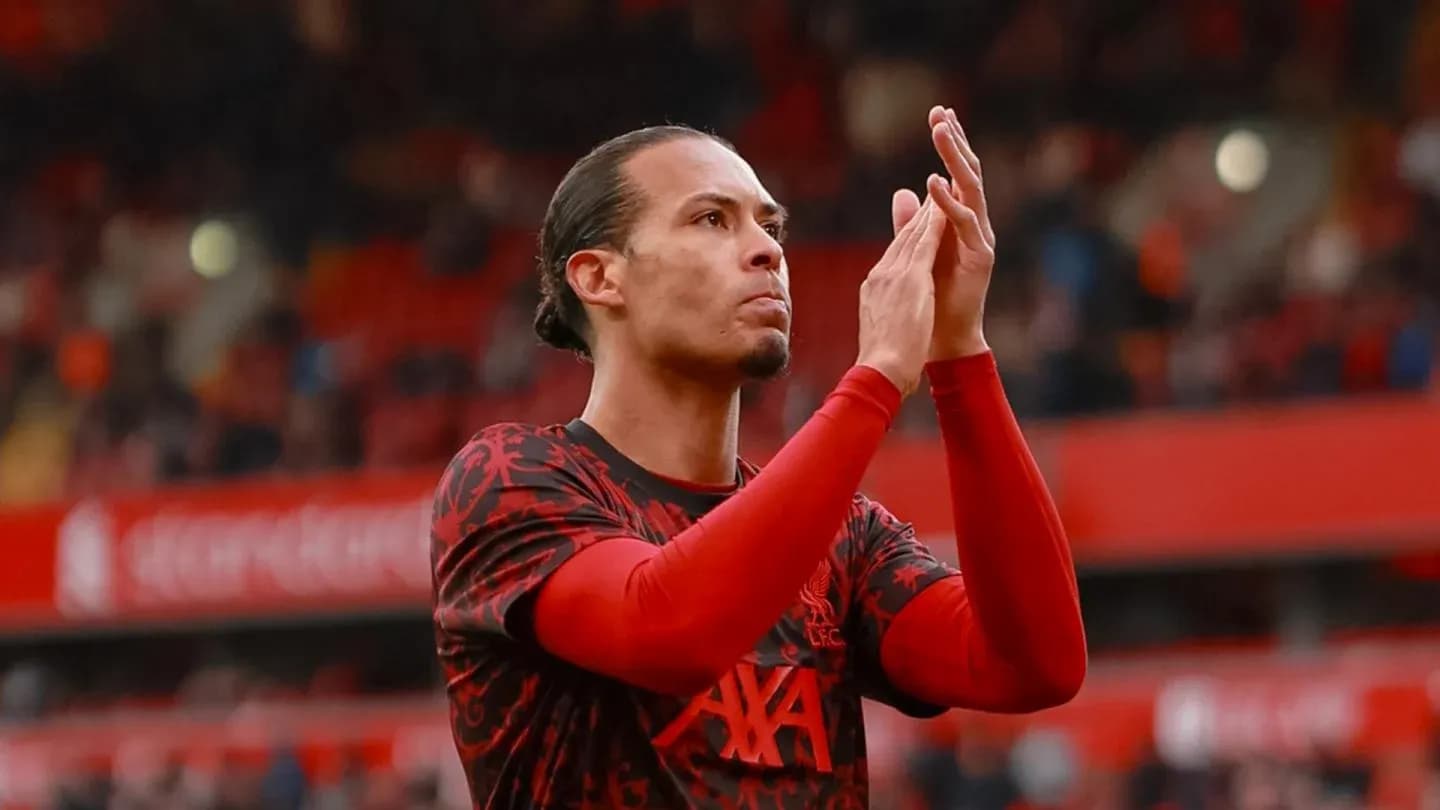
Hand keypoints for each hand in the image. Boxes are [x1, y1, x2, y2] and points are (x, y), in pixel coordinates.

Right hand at [856, 200, 947, 396]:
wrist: (880, 371)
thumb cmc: (882, 363)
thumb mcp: (882, 332)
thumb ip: (886, 316)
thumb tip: (888, 314)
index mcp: (874, 289)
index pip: (894, 255)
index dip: (908, 234)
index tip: (920, 218)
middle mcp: (881, 275)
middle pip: (903, 238)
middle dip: (918, 214)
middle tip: (933, 189)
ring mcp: (893, 275)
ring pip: (913, 235)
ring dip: (928, 210)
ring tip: (941, 187)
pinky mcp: (909, 279)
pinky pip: (925, 243)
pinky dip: (935, 223)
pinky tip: (946, 208)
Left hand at [891, 106, 996, 359]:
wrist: (942, 341)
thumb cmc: (931, 300)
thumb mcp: (917, 251)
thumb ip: (913, 223)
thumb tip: (903, 191)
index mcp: (960, 221)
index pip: (956, 172)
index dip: (950, 143)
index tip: (938, 113)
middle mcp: (974, 225)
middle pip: (967, 173)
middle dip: (955, 141)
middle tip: (941, 111)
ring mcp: (980, 239)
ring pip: (971, 189)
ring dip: (955, 158)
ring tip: (941, 131)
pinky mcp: (981, 257)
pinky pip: (965, 223)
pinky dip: (949, 202)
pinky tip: (934, 182)